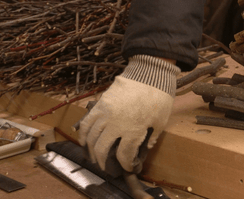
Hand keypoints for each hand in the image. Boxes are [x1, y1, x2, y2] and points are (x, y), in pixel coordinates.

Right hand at [77, 55, 178, 172]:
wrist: (149, 74)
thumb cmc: (159, 98)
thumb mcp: (161, 121)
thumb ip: (152, 137)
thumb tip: (147, 147)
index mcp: (133, 131)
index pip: (124, 155)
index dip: (125, 165)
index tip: (127, 168)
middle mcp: (115, 125)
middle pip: (102, 149)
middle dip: (103, 162)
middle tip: (106, 166)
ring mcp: (105, 114)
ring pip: (91, 137)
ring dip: (90, 150)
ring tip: (93, 156)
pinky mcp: (99, 104)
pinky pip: (86, 122)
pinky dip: (83, 133)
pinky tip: (84, 140)